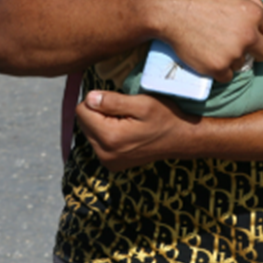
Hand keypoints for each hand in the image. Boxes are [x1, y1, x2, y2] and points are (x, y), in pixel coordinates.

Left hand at [76, 91, 192, 170]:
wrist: (181, 139)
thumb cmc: (164, 117)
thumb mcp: (142, 103)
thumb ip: (112, 101)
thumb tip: (89, 97)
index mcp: (110, 137)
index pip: (82, 110)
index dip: (97, 100)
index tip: (118, 102)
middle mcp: (104, 154)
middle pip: (84, 122)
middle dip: (99, 113)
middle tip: (125, 112)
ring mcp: (107, 162)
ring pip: (90, 132)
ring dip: (103, 124)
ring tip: (127, 123)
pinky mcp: (111, 164)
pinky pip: (98, 143)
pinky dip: (108, 134)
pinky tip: (126, 133)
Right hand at [155, 0, 262, 82]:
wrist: (167, 10)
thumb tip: (261, 6)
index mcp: (253, 13)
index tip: (253, 30)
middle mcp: (247, 35)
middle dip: (258, 49)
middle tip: (243, 44)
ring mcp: (232, 53)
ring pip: (243, 63)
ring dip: (234, 57)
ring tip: (217, 45)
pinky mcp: (217, 67)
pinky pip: (227, 76)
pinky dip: (220, 69)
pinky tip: (210, 57)